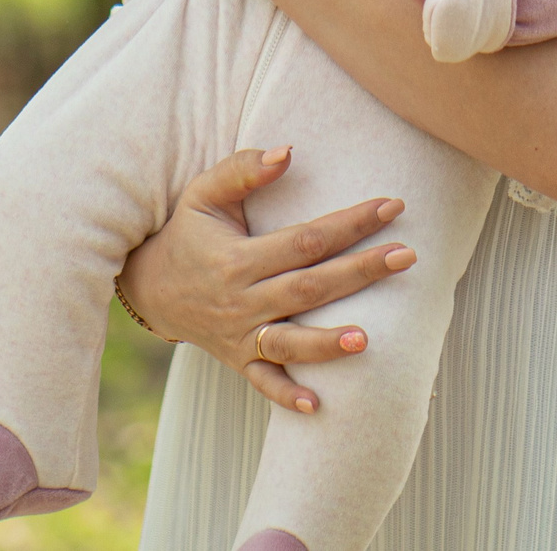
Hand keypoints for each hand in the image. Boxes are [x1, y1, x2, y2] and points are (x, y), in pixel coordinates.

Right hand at [116, 147, 415, 414]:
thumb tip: (288, 151)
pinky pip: (263, 382)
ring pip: (289, 342)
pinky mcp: (239, 359)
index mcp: (238, 257)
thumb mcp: (204, 193)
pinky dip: (287, 395)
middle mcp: (241, 299)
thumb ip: (243, 169)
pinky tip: (319, 405)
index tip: (392, 206)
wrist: (150, 286)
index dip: (350, 223)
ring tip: (367, 339)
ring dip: (327, 344)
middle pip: (309, 287)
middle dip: (360, 272)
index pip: (305, 239)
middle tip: (406, 256)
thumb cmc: (188, 232)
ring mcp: (240, 335)